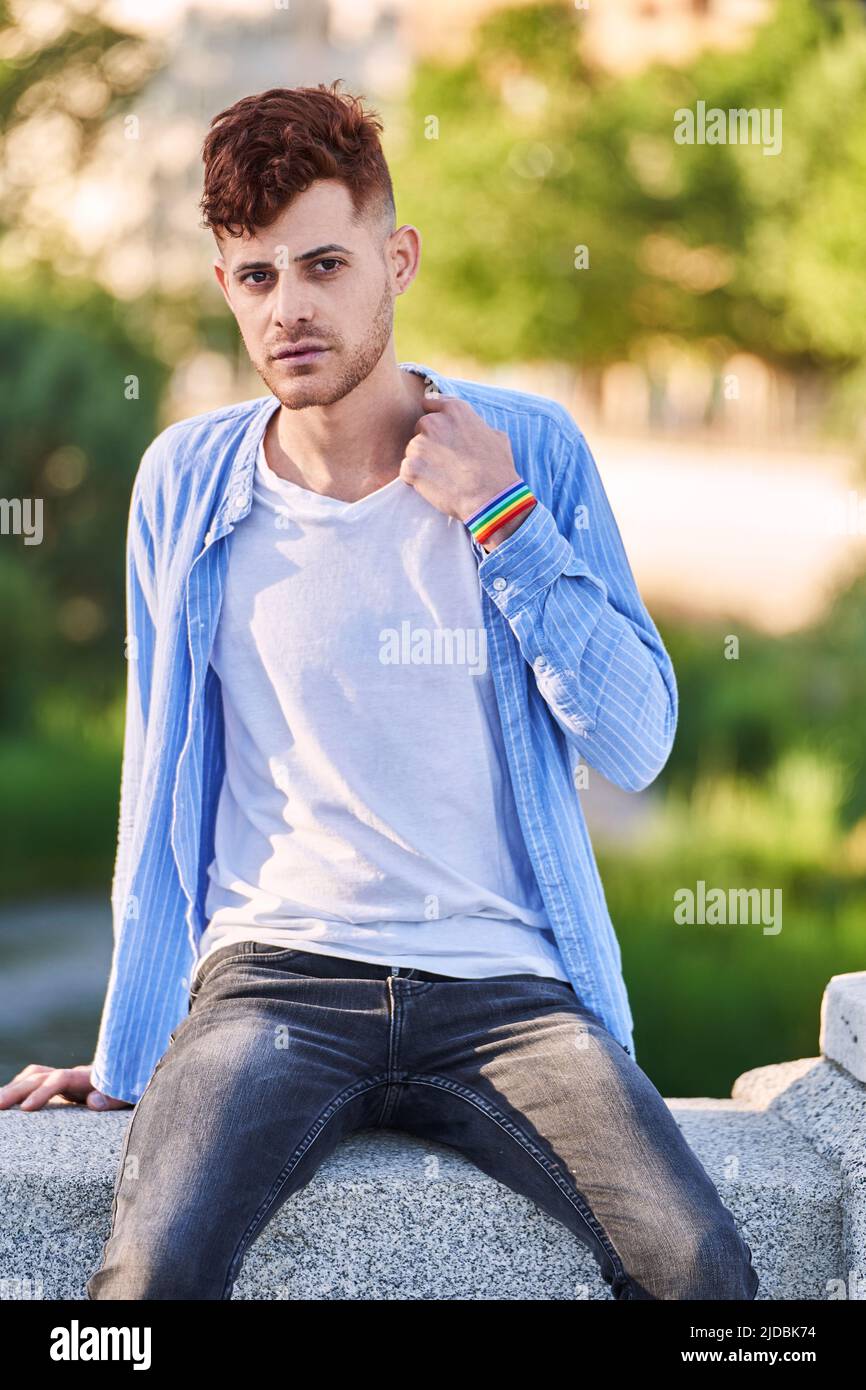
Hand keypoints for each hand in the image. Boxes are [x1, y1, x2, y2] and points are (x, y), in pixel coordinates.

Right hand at [0, 1063, 131, 1110]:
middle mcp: (75, 1075)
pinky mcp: (63, 1088)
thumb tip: (93, 1101)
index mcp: (90, 1077)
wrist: (137, 1080)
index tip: (27, 1109)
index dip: (43, 1091)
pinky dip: (19, 1088)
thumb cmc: (135, 1089)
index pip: (61, 1078)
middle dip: (16, 1090)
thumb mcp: (133, 1094)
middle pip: (40, 1076)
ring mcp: (67, 1080)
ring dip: (13, 1089)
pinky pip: (36, 1083)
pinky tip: (7, 1101)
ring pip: (33, 1078)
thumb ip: (116, 1097)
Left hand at [400, 394, 522, 528]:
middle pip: (420, 427)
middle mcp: (434, 422)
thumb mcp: (496, 436)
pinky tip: (433, 486)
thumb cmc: (497, 469)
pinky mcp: (411, 467)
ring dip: (422, 460)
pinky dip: (415, 479)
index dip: (434, 416)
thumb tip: (473, 427)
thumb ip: (476, 425)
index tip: (438, 430)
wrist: (490, 498)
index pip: (431, 402)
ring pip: (412, 450)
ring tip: (441, 475)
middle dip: (429, 441)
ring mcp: (420, 445)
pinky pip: (406, 470)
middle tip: (444, 459)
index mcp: (455, 410)